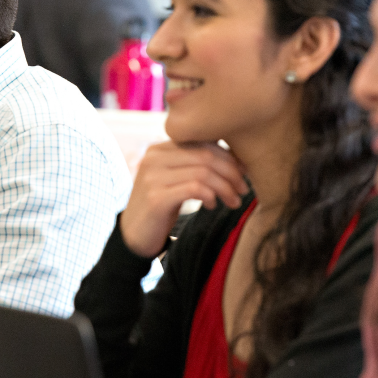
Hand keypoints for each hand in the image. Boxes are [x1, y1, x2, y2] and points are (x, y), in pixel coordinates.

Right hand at [119, 141, 248, 256]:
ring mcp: (152, 177)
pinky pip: (194, 189)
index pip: (202, 142)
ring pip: (203, 173)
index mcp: (159, 148)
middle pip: (205, 156)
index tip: (243, 172)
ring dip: (225, 188)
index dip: (228, 156)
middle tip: (243, 189)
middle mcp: (153, 158)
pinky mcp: (155, 197)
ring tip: (233, 201)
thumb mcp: (176, 178)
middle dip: (231, 172)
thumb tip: (235, 156)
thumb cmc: (163, 205)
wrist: (134, 234)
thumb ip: (194, 164)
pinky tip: (212, 205)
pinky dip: (210, 196)